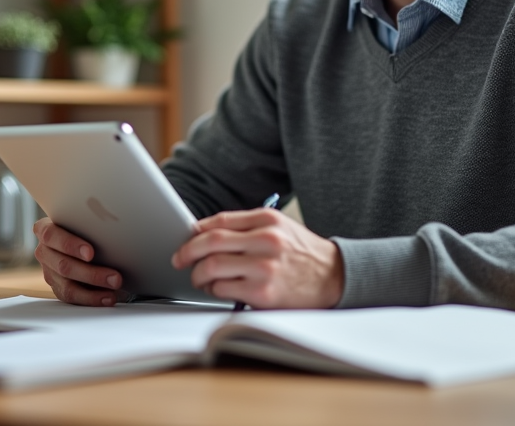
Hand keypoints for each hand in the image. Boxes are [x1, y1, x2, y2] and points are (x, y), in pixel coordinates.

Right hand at [32, 217, 126, 305]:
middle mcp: (44, 251)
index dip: (70, 245)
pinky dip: (92, 298)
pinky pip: (72, 298)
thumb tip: (114, 232)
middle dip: (92, 273)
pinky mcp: (57, 288)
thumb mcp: (81, 220)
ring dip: (95, 289)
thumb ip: (88, 224)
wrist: (78, 238)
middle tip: (115, 277)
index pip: (51, 236)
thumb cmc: (81, 225)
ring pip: (68, 286)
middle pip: (63, 265)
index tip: (90, 253)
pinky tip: (108, 297)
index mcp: (44, 229)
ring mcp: (49, 271)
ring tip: (115, 287)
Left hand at [171, 208, 343, 308]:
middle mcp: (266, 240)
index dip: (196, 231)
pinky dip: (215, 289)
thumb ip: (247, 227)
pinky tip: (219, 289)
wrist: (335, 277)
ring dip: (198, 274)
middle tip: (179, 259)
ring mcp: (265, 267)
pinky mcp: (263, 293)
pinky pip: (223, 289)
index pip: (220, 221)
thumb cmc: (302, 254)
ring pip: (212, 267)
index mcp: (268, 220)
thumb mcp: (280, 228)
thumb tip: (204, 232)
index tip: (186, 239)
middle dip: (187, 251)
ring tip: (200, 278)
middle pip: (211, 242)